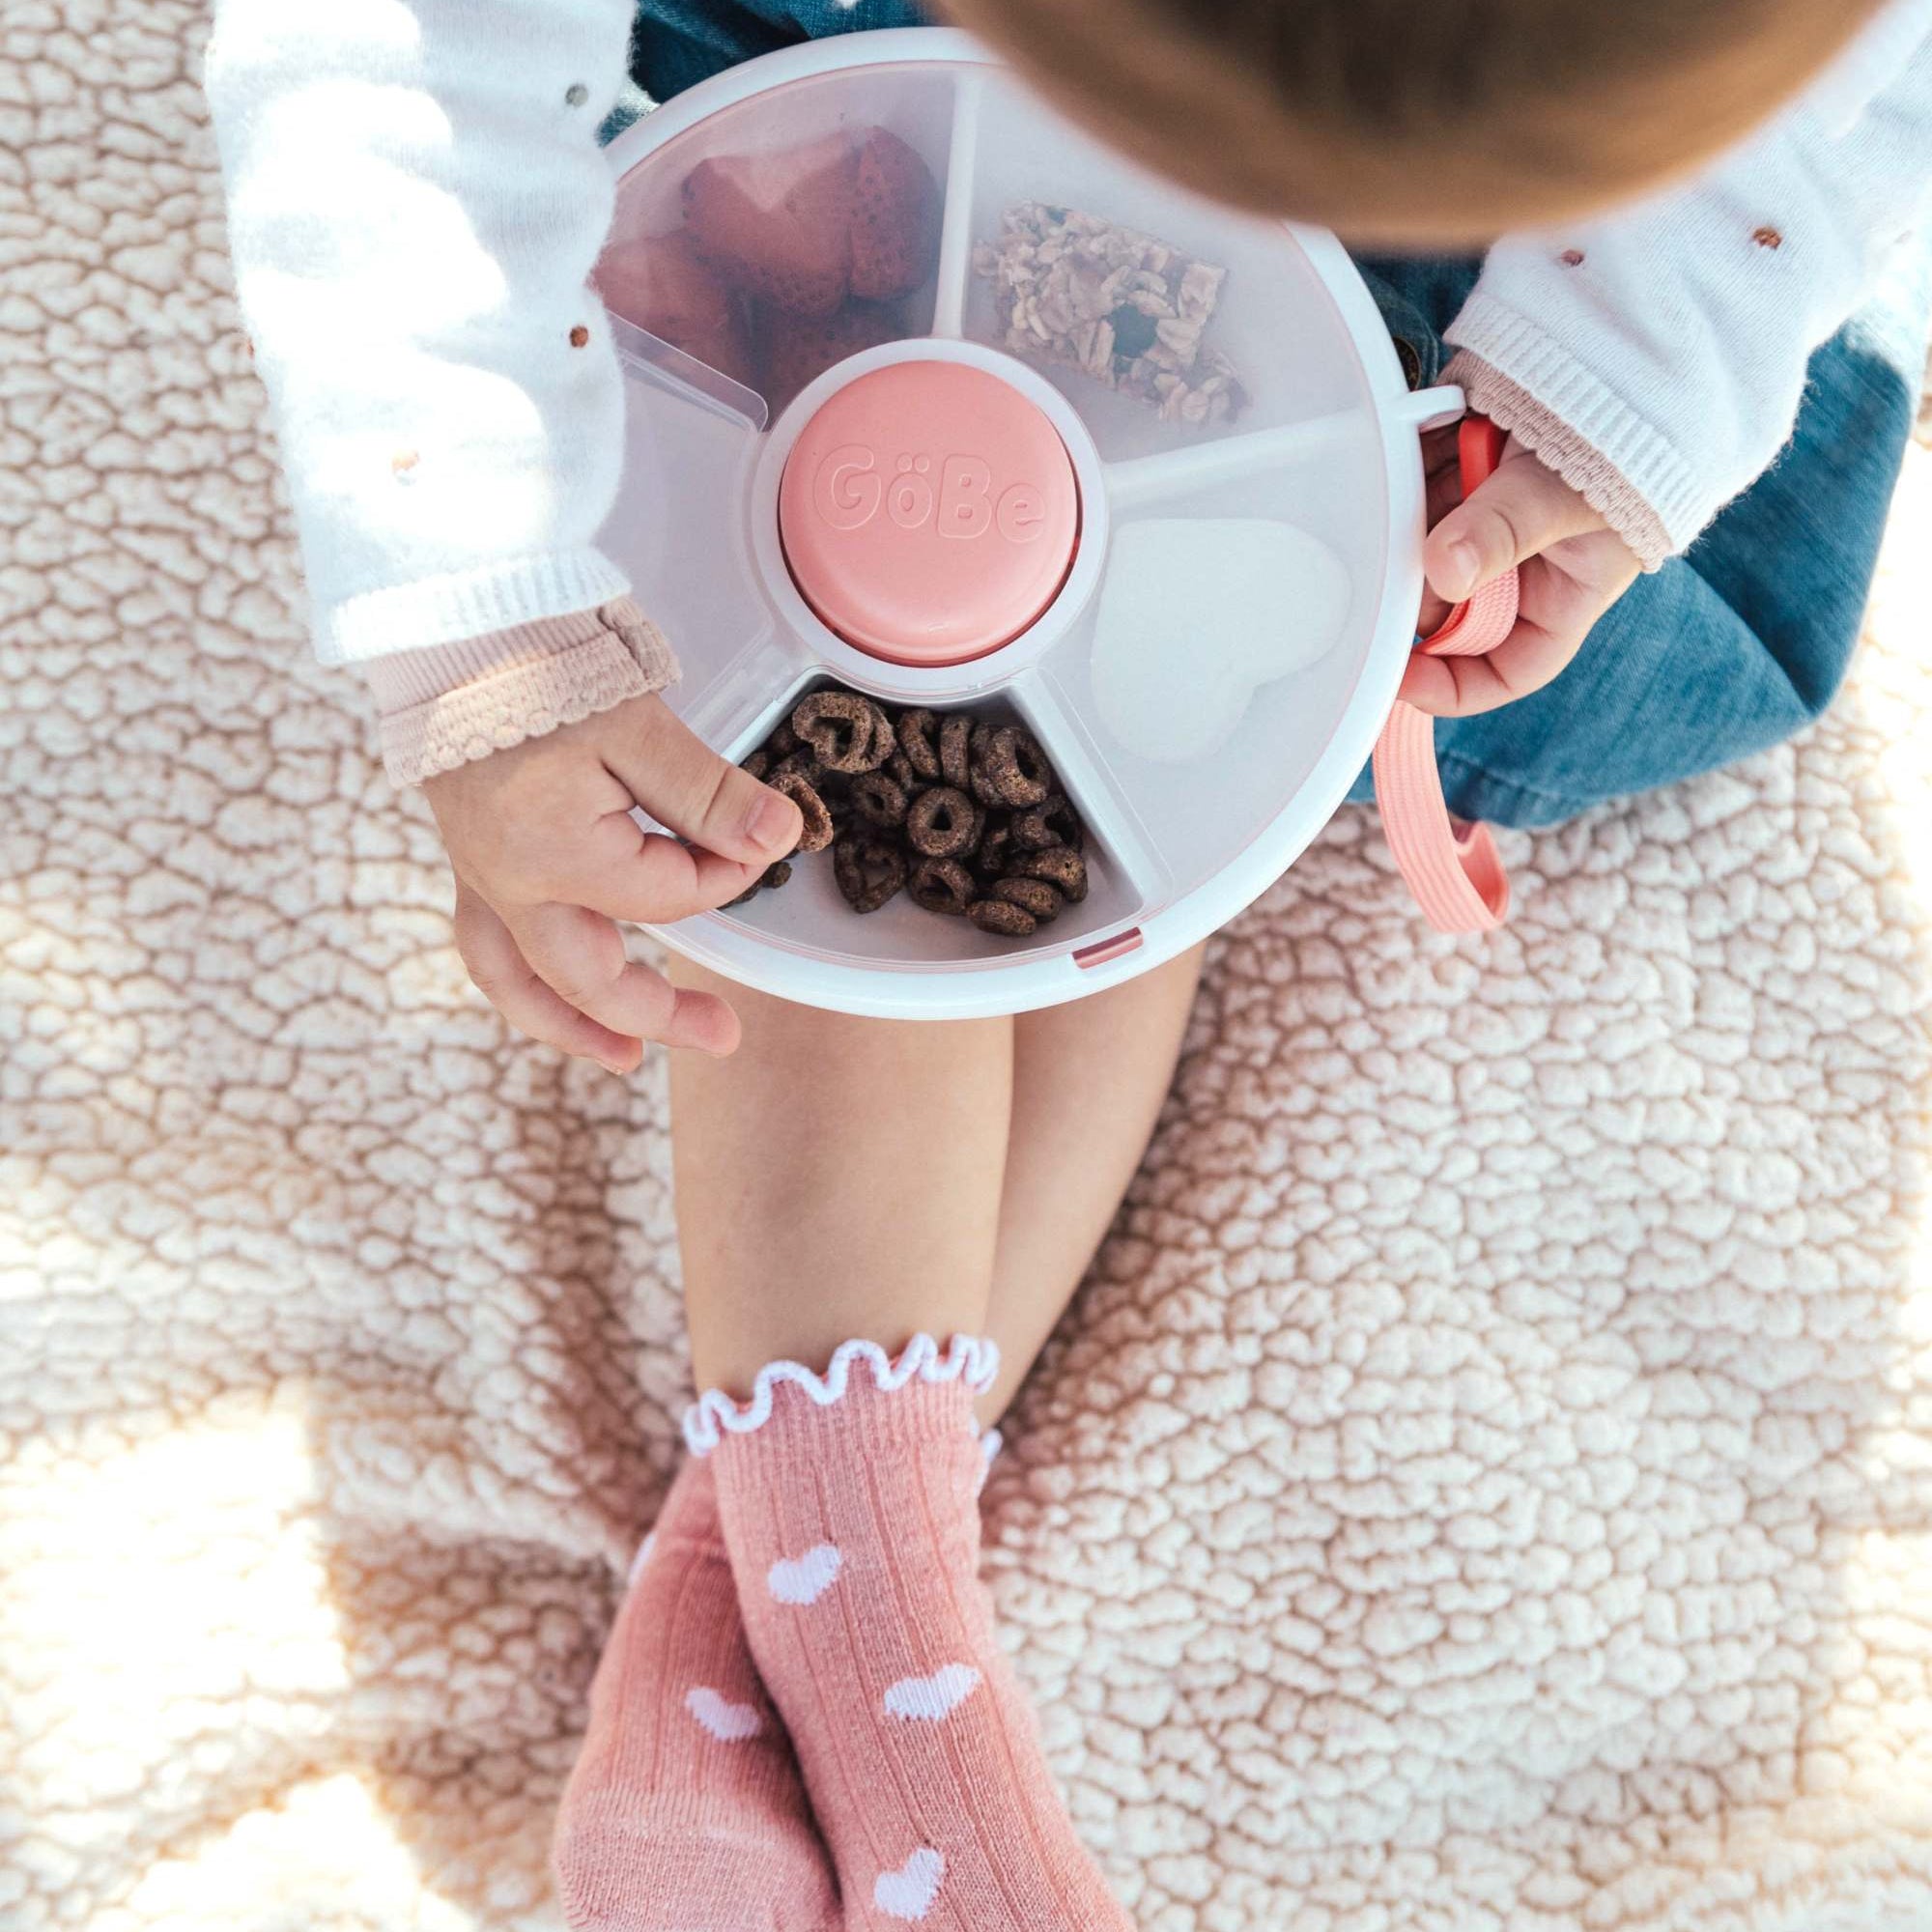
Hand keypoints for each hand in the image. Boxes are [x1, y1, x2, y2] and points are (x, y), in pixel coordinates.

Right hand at [424, 692, 800, 1071]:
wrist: (448, 627)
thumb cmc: (538, 667)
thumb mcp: (637, 724)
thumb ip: (708, 794)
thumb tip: (779, 838)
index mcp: (555, 856)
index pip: (668, 899)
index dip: (726, 875)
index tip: (761, 838)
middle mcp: (509, 884)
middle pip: (587, 978)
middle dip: (657, 1015)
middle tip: (724, 1035)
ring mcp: (480, 877)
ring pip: (520, 981)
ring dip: (573, 1026)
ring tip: (624, 1058)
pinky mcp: (468, 861)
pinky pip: (490, 948)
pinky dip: (527, 985)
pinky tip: (558, 995)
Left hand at [1402, 428, 1640, 716]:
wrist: (1623, 344)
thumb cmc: (1629, 435)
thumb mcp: (1568, 495)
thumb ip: (1506, 531)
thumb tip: (1443, 568)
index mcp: (1559, 596)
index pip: (1503, 668)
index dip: (1451, 685)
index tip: (1401, 678)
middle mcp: (1516, 565)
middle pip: (1445, 608)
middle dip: (1417, 590)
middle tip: (1394, 561)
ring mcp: (1482, 517)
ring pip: (1419, 548)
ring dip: (1405, 526)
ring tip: (1410, 490)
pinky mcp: (1457, 468)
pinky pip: (1413, 487)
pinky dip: (1403, 475)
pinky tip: (1409, 451)